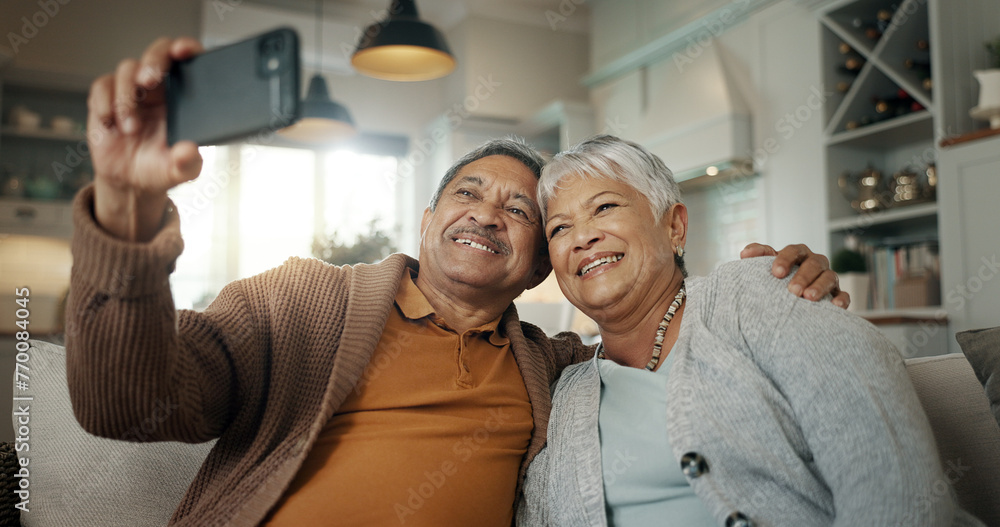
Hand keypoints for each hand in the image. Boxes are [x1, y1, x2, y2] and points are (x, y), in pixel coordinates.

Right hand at [88, 37, 204, 241]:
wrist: (129, 181)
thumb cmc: (160, 168)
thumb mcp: (180, 171)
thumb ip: (188, 162)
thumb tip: (189, 151)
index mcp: (183, 97)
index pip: (190, 61)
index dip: (187, 48)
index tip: (183, 51)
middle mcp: (159, 87)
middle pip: (158, 52)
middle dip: (153, 60)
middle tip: (150, 80)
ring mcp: (131, 89)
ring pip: (127, 69)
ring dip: (127, 98)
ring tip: (130, 129)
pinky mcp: (106, 97)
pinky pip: (102, 86)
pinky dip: (105, 103)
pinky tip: (110, 124)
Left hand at [741, 243, 849, 308]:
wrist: (788, 298)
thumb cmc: (776, 279)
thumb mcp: (766, 266)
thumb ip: (758, 256)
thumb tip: (745, 254)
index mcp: (798, 254)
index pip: (794, 251)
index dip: (786, 259)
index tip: (776, 273)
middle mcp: (815, 263)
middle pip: (814, 264)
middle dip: (804, 276)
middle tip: (792, 290)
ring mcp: (828, 278)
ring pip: (829, 277)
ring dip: (820, 286)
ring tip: (808, 298)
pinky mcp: (837, 294)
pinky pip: (844, 294)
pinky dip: (841, 299)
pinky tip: (835, 306)